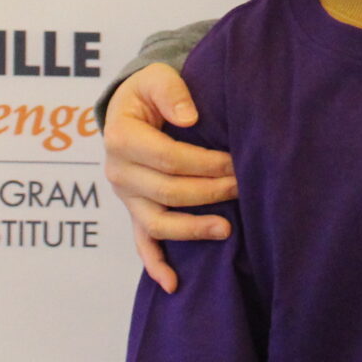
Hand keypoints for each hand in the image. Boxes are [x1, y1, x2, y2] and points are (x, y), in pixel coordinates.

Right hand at [103, 64, 236, 293]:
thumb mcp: (155, 77)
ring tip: (227, 229)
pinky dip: (155, 265)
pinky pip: (142, 243)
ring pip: (157, 223)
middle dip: (210, 191)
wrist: (131, 107)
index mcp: (121, 137)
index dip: (205, 163)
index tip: (235, 161)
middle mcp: (118, 171)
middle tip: (243, 185)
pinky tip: (174, 284)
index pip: (168, 158)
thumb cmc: (149, 91)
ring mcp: (126, 196)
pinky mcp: (134, 211)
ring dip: (192, 229)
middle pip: (168, 191)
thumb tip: (189, 118)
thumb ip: (171, 91)